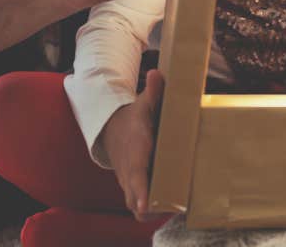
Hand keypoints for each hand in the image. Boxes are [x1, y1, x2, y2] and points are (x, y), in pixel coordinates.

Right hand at [102, 68, 164, 220]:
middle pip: (134, 197)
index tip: (144, 205)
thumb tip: (157, 73)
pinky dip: (149, 209)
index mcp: (136, 150)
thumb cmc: (135, 117)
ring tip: (172, 211)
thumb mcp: (143, 103)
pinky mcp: (133, 188)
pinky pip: (139, 205)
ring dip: (149, 211)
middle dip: (146, 208)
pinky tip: (169, 208)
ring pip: (135, 205)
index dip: (140, 190)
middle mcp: (130, 170)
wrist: (112, 130)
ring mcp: (129, 182)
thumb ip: (153, 90)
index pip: (136, 174)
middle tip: (165, 212)